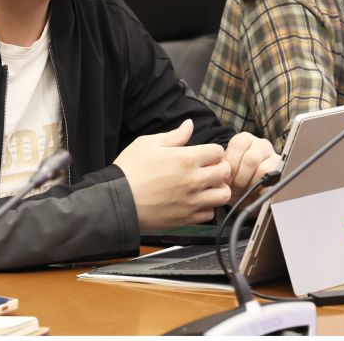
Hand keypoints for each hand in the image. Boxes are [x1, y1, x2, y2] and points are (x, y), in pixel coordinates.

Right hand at [113, 119, 231, 229]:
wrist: (117, 201)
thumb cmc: (129, 170)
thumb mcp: (146, 144)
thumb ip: (173, 135)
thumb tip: (189, 125)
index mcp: (186, 159)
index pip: (218, 151)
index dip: (212, 150)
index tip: (204, 154)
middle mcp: (194, 180)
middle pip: (226, 172)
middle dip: (220, 168)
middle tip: (209, 169)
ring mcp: (192, 201)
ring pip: (224, 194)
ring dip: (218, 189)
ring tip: (206, 187)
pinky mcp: (187, 218)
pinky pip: (210, 214)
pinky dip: (206, 207)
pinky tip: (194, 201)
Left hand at [221, 132, 281, 192]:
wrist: (244, 192)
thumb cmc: (233, 178)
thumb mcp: (224, 170)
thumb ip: (221, 167)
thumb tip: (219, 174)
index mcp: (244, 139)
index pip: (239, 144)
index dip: (231, 163)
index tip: (226, 176)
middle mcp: (261, 145)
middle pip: (251, 159)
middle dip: (240, 176)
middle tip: (235, 186)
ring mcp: (274, 157)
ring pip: (264, 170)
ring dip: (252, 183)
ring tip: (245, 189)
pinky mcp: (282, 172)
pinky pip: (273, 181)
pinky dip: (262, 190)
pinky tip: (255, 193)